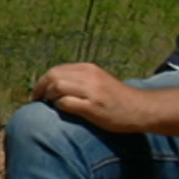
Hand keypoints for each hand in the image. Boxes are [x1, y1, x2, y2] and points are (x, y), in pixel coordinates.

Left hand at [31, 63, 145, 132]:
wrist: (140, 109)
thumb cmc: (117, 98)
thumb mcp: (98, 81)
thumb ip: (80, 80)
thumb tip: (54, 86)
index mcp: (88, 68)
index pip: (56, 70)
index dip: (42, 82)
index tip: (38, 93)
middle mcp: (89, 76)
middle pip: (53, 76)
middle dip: (40, 88)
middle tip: (37, 100)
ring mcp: (92, 92)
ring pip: (58, 87)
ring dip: (49, 97)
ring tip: (48, 106)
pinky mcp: (94, 107)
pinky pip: (67, 103)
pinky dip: (59, 106)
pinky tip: (61, 110)